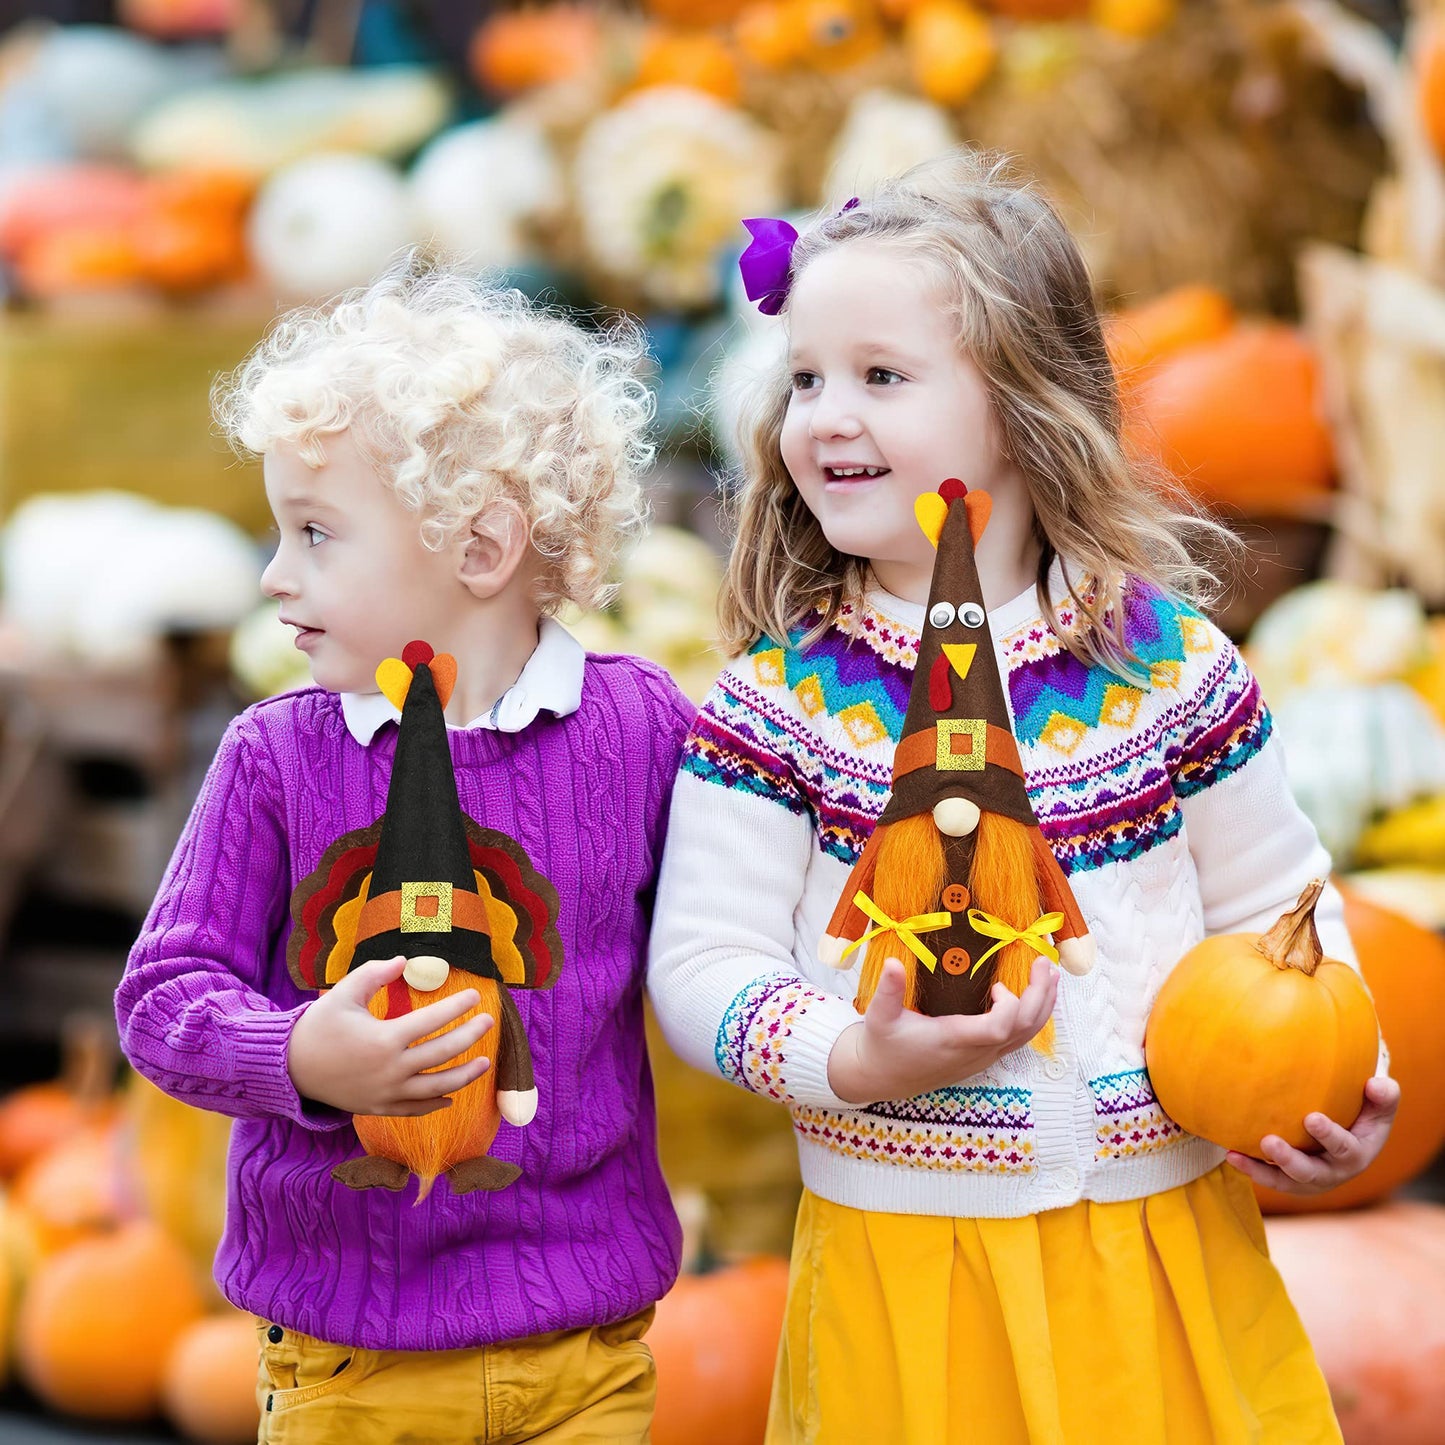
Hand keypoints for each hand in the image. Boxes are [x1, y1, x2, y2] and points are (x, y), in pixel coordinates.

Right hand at [287, 957, 493, 1116]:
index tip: (476, 996)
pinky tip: (451, 1096)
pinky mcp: (379, 1108)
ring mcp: (386, 1093)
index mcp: (384, 1039)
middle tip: (488, 1022)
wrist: (290, 1068)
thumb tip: (405, 960)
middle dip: (470, 1036)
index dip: (457, 1007)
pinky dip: (436, 1103)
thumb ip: (375, 973)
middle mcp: (390, 1069)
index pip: (432, 1021)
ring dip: (464, 1075)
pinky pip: (415, 1109)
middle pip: (442, 1054)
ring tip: (485, 1062)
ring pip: (436, 1088)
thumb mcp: (344, 992)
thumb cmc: (319, 1025)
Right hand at [827, 956, 1058, 1104]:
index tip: (998, 985)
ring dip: (1042, 1005)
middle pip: (1024, 1030)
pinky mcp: (985, 1056)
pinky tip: (1034, 995)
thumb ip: (888, 990)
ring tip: (1050, 975)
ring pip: (1027, 1036)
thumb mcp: (879, 1016)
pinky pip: (1019, 1038)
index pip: (999, 1030)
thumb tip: (892, 962)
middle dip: (1039, 996)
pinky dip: (1033, 1015)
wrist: (883, 1076)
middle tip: (1044, 962)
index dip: (1009, 1006)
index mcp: (953, 1041)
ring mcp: (984, 1057)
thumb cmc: (883, 1045)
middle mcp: (976, 1052)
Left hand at [1224, 1075, 1401, 1194]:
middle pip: (1310, 1173)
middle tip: (1269, 1142)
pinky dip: (1249, 1168)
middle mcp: (1332, 1172)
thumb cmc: (1361, 1114)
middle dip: (1290, 1160)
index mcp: (1356, 1154)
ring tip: (1235, 1155)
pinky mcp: (1287, 1178)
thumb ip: (1383, 1096)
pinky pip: (1267, 1177)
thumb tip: (1376, 1083)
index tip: (1311, 1118)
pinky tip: (1230, 1154)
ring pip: (1284, 1181)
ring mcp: (1308, 1178)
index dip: (1329, 1136)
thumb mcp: (1378, 1106)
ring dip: (1260, 1170)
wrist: (1345, 1137)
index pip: (1345, 1149)